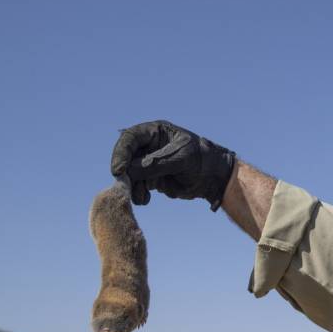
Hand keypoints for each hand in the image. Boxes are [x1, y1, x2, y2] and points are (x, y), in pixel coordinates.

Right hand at [110, 121, 235, 209]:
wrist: (213, 178)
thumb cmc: (201, 159)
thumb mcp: (181, 158)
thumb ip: (156, 164)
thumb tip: (129, 171)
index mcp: (154, 132)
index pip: (130, 138)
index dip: (121, 153)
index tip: (119, 170)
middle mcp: (147, 146)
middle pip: (125, 158)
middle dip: (125, 174)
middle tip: (126, 187)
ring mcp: (147, 163)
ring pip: (129, 175)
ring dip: (132, 187)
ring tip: (142, 197)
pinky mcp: (150, 179)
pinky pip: (137, 187)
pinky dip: (138, 194)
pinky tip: (145, 199)